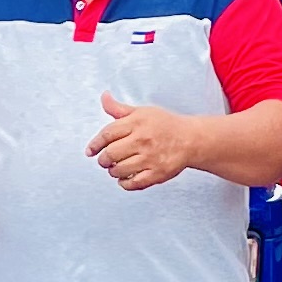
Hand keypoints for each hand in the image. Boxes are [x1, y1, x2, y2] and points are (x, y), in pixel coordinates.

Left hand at [84, 93, 201, 190]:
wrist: (191, 139)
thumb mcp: (142, 112)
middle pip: (110, 154)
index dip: (95, 144)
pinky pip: (134, 183)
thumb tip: (104, 97)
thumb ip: (120, 109)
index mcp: (137, 123)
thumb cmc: (165, 124)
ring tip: (116, 168)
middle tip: (105, 160)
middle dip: (103, 160)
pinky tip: (125, 178)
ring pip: (119, 170)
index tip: (90, 151)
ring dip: (113, 171)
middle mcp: (143, 140)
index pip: (107, 134)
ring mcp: (150, 158)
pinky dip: (125, 183)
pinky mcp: (158, 173)